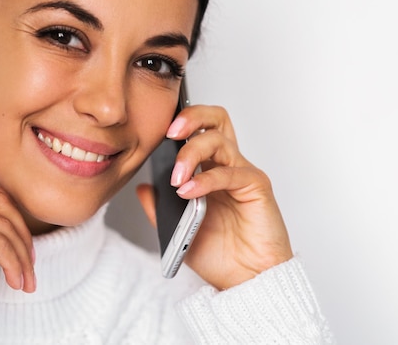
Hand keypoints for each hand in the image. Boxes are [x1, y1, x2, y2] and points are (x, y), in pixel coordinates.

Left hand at [137, 105, 291, 289]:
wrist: (245, 281)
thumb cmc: (220, 255)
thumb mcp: (177, 230)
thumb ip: (158, 207)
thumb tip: (142, 187)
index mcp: (209, 169)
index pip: (198, 129)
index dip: (180, 122)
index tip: (156, 130)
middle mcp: (226, 165)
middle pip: (215, 119)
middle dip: (191, 116)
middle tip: (170, 132)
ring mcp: (241, 173)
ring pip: (218, 140)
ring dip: (191, 154)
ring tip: (175, 178)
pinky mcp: (256, 186)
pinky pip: (229, 172)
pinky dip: (205, 180)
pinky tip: (188, 192)